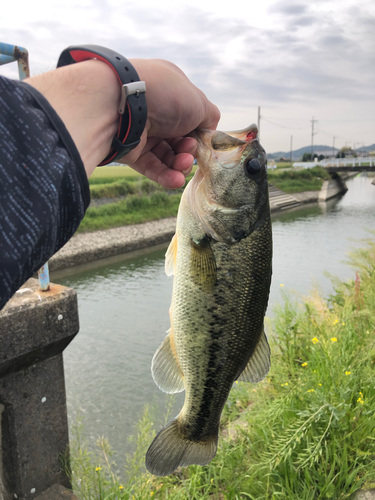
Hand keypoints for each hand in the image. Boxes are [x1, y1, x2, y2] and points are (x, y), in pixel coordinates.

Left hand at [119, 59, 219, 187]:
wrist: (121, 104)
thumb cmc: (164, 96)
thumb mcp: (198, 102)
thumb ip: (209, 117)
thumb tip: (208, 132)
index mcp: (170, 90)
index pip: (190, 116)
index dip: (199, 131)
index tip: (203, 140)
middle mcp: (155, 110)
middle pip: (179, 139)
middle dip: (189, 150)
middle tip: (189, 151)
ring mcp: (141, 131)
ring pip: (167, 155)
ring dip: (179, 164)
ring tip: (182, 166)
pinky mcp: (130, 151)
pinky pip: (152, 167)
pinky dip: (165, 175)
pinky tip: (176, 180)